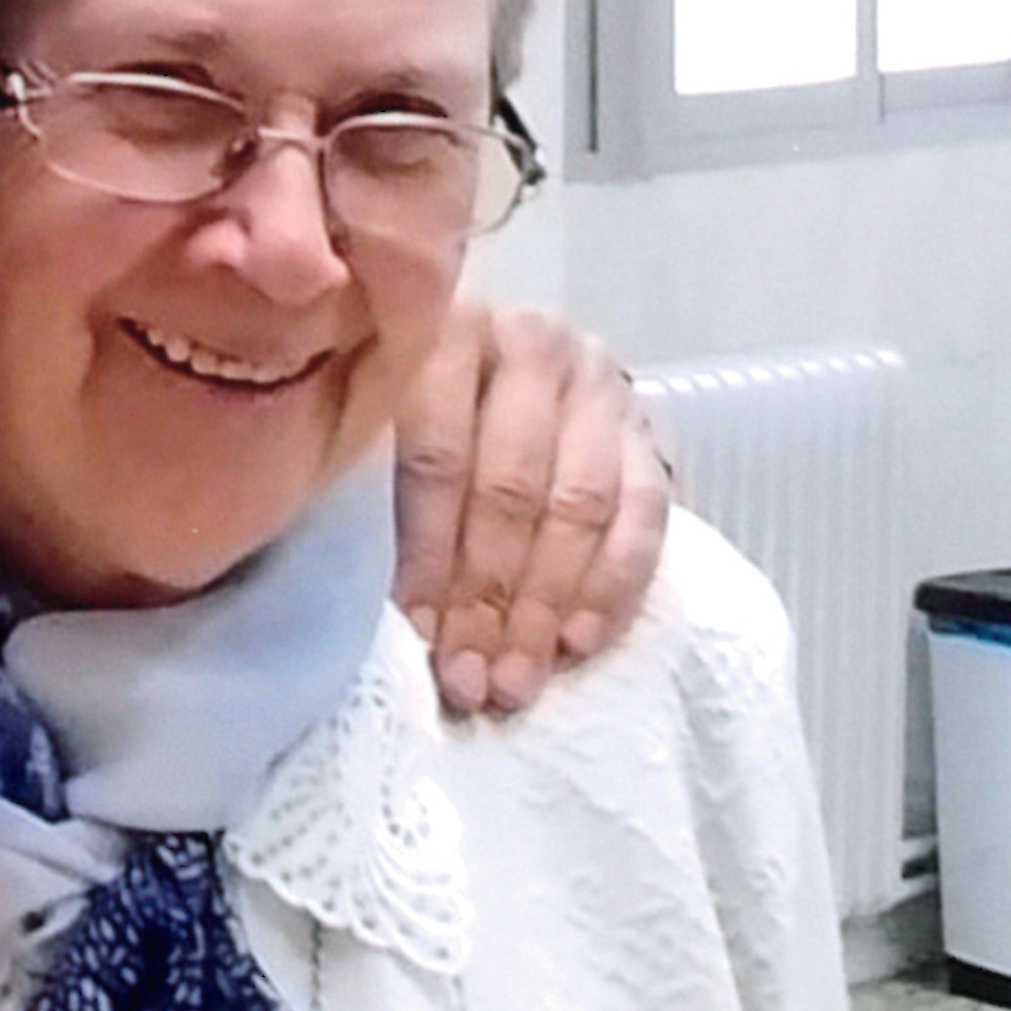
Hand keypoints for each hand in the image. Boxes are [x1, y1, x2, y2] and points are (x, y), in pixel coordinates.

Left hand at [393, 298, 669, 714]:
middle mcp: (528, 344)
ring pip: (578, 504)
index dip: (426, 554)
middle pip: (509, 487)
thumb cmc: (407, 417)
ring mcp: (595, 382)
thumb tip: (368, 603)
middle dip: (487, 596)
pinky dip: (613, 584)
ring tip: (516, 678)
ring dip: (547, 605)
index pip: (436, 457)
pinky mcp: (646, 425)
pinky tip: (578, 641)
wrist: (504, 370)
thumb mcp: (372, 428)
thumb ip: (365, 486)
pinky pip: (643, 512)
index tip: (418, 635)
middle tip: (470, 679)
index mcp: (440, 332)